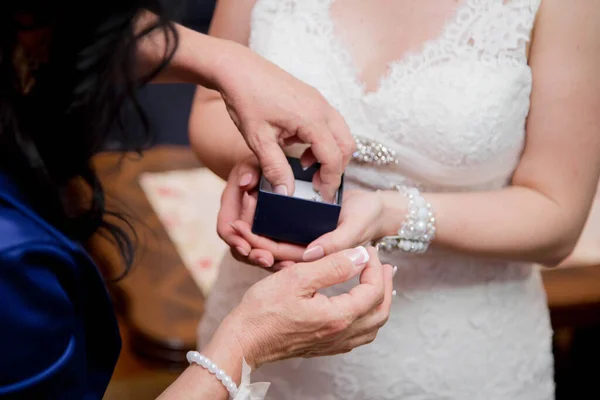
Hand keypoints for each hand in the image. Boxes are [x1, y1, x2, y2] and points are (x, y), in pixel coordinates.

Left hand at [214, 42, 354, 201]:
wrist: (237, 69)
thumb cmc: (245, 100)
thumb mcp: (258, 139)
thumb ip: (275, 167)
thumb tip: (287, 193)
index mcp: (311, 119)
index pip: (333, 157)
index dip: (330, 181)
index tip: (322, 197)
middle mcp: (321, 108)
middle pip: (346, 146)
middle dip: (336, 168)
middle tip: (317, 184)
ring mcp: (319, 101)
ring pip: (341, 133)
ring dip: (331, 154)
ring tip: (306, 165)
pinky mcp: (313, 98)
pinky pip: (330, 123)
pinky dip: (324, 140)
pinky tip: (300, 146)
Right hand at [217, 155, 304, 267]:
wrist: (267, 169)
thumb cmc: (257, 165)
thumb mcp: (252, 163)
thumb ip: (248, 171)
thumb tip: (245, 183)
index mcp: (230, 208)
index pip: (226, 230)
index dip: (235, 240)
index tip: (245, 247)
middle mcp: (240, 225)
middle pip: (243, 249)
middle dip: (256, 257)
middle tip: (270, 261)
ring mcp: (254, 234)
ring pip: (259, 255)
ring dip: (272, 263)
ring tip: (288, 267)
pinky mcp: (270, 238)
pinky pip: (274, 254)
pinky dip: (284, 260)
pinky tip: (299, 263)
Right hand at [217, 246, 392, 368]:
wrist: (242, 342)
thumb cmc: (262, 310)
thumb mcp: (297, 278)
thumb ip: (332, 266)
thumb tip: (360, 256)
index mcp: (338, 317)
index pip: (373, 290)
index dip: (375, 267)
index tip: (368, 250)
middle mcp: (340, 334)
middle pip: (380, 312)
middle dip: (385, 285)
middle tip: (384, 265)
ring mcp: (332, 344)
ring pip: (371, 327)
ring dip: (379, 303)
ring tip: (378, 284)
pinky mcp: (323, 347)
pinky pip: (357, 336)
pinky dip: (366, 319)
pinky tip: (357, 307)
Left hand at [225, 189, 387, 265]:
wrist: (375, 208)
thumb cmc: (368, 218)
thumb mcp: (355, 228)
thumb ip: (336, 243)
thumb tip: (309, 255)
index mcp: (313, 258)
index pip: (281, 256)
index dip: (259, 245)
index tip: (242, 231)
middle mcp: (304, 252)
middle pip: (271, 249)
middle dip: (250, 238)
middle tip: (233, 224)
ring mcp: (303, 239)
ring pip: (272, 238)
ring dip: (254, 228)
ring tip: (238, 213)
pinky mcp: (303, 227)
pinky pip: (279, 226)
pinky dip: (264, 217)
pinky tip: (251, 202)